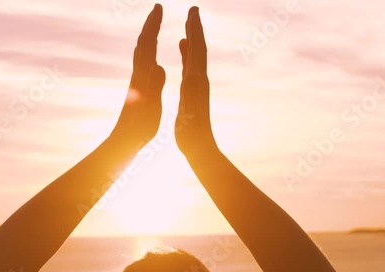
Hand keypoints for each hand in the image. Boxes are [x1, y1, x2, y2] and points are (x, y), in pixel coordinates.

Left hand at [110, 4, 165, 145]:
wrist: (124, 140)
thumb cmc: (139, 127)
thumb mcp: (150, 107)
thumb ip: (153, 86)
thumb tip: (157, 65)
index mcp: (142, 76)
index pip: (147, 44)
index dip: (153, 25)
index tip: (159, 7)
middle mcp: (137, 75)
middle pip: (142, 43)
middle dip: (150, 25)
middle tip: (157, 9)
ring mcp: (136, 82)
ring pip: (140, 53)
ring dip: (147, 37)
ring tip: (153, 27)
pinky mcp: (138, 90)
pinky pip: (142, 65)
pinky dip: (147, 54)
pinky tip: (150, 59)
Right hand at [175, 7, 216, 156]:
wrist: (199, 145)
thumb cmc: (190, 131)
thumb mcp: (189, 111)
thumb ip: (190, 93)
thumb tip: (192, 75)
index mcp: (197, 81)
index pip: (198, 50)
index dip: (195, 30)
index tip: (193, 11)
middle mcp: (200, 78)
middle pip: (199, 48)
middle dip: (196, 28)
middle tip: (193, 10)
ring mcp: (198, 83)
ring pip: (196, 54)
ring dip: (193, 38)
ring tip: (189, 25)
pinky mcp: (193, 88)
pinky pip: (191, 64)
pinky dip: (188, 52)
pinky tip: (184, 48)